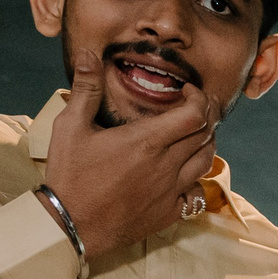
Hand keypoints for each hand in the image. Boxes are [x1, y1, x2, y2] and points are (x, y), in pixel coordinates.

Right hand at [39, 51, 221, 257]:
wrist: (70, 223)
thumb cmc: (70, 174)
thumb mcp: (70, 126)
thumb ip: (86, 88)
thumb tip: (87, 54)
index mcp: (146, 141)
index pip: (194, 115)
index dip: (199, 99)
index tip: (189, 92)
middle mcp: (166, 166)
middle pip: (205, 135)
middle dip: (207, 116)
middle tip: (198, 107)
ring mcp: (170, 191)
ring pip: (206, 162)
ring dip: (207, 144)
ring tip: (196, 134)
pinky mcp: (169, 213)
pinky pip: (198, 194)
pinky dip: (198, 179)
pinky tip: (186, 172)